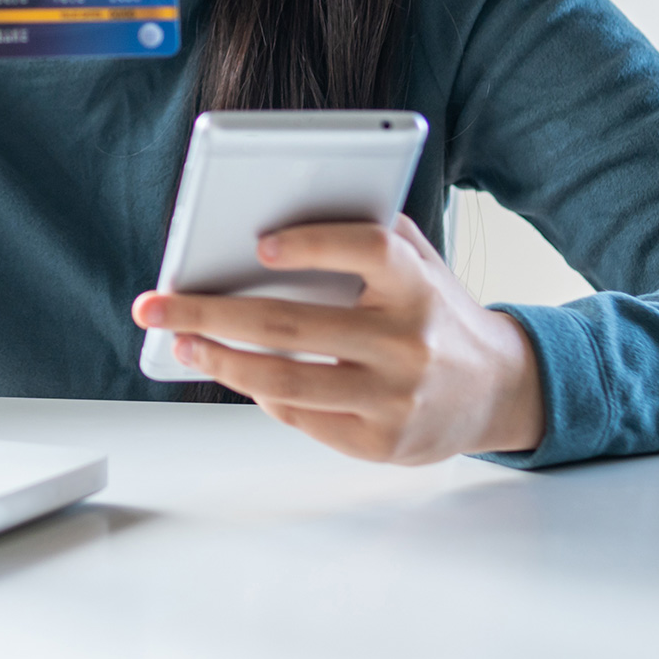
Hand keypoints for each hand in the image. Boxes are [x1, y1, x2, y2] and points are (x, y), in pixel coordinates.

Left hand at [131, 215, 544, 463]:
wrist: (502, 389)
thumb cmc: (438, 313)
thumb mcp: (420, 261)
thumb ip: (366, 232)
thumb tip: (274, 216)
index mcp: (418, 284)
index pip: (366, 249)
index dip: (311, 244)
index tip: (258, 243)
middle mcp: (409, 342)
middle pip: (292, 325)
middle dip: (209, 313)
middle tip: (156, 305)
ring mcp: (395, 398)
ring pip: (285, 382)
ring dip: (219, 362)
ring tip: (180, 343)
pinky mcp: (382, 442)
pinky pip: (301, 417)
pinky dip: (259, 393)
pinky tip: (232, 371)